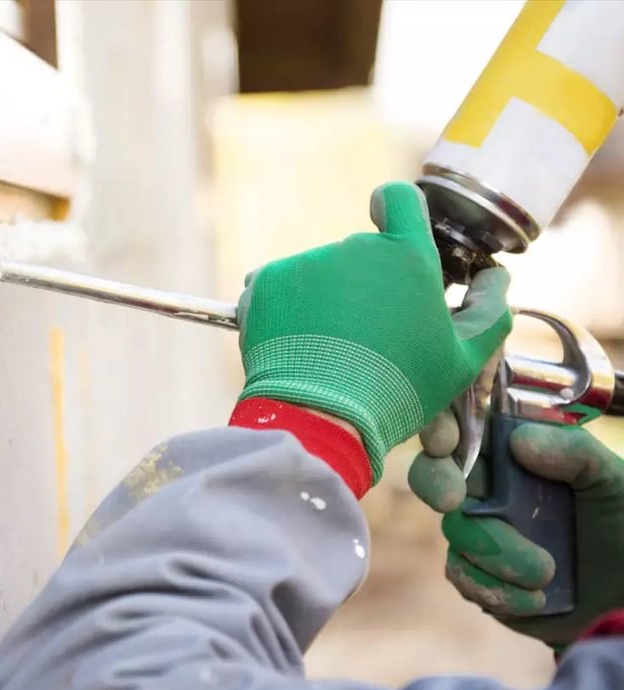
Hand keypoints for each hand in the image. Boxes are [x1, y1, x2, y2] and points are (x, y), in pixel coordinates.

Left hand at [237, 181, 511, 482]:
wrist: (319, 418)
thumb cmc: (399, 389)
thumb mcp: (463, 360)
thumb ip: (489, 311)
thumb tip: (496, 276)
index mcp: (407, 255)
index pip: (399, 199)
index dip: (396, 211)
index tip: (393, 240)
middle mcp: (354, 248)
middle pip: (360, 253)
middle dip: (365, 284)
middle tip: (366, 335)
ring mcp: (305, 263)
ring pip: (319, 273)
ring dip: (324, 300)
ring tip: (328, 350)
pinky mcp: (264, 283)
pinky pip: (279, 287)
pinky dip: (286, 311)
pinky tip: (296, 347)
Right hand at [410, 414, 623, 646]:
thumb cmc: (619, 517)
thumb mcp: (610, 478)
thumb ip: (574, 452)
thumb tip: (520, 441)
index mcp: (508, 449)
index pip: (459, 422)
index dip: (439, 426)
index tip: (445, 444)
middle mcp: (482, 485)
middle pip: (432, 472)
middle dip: (435, 483)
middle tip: (453, 501)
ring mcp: (473, 528)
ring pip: (455, 532)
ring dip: (497, 556)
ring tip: (548, 573)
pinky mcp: (474, 571)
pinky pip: (462, 576)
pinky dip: (498, 590)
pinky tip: (535, 598)